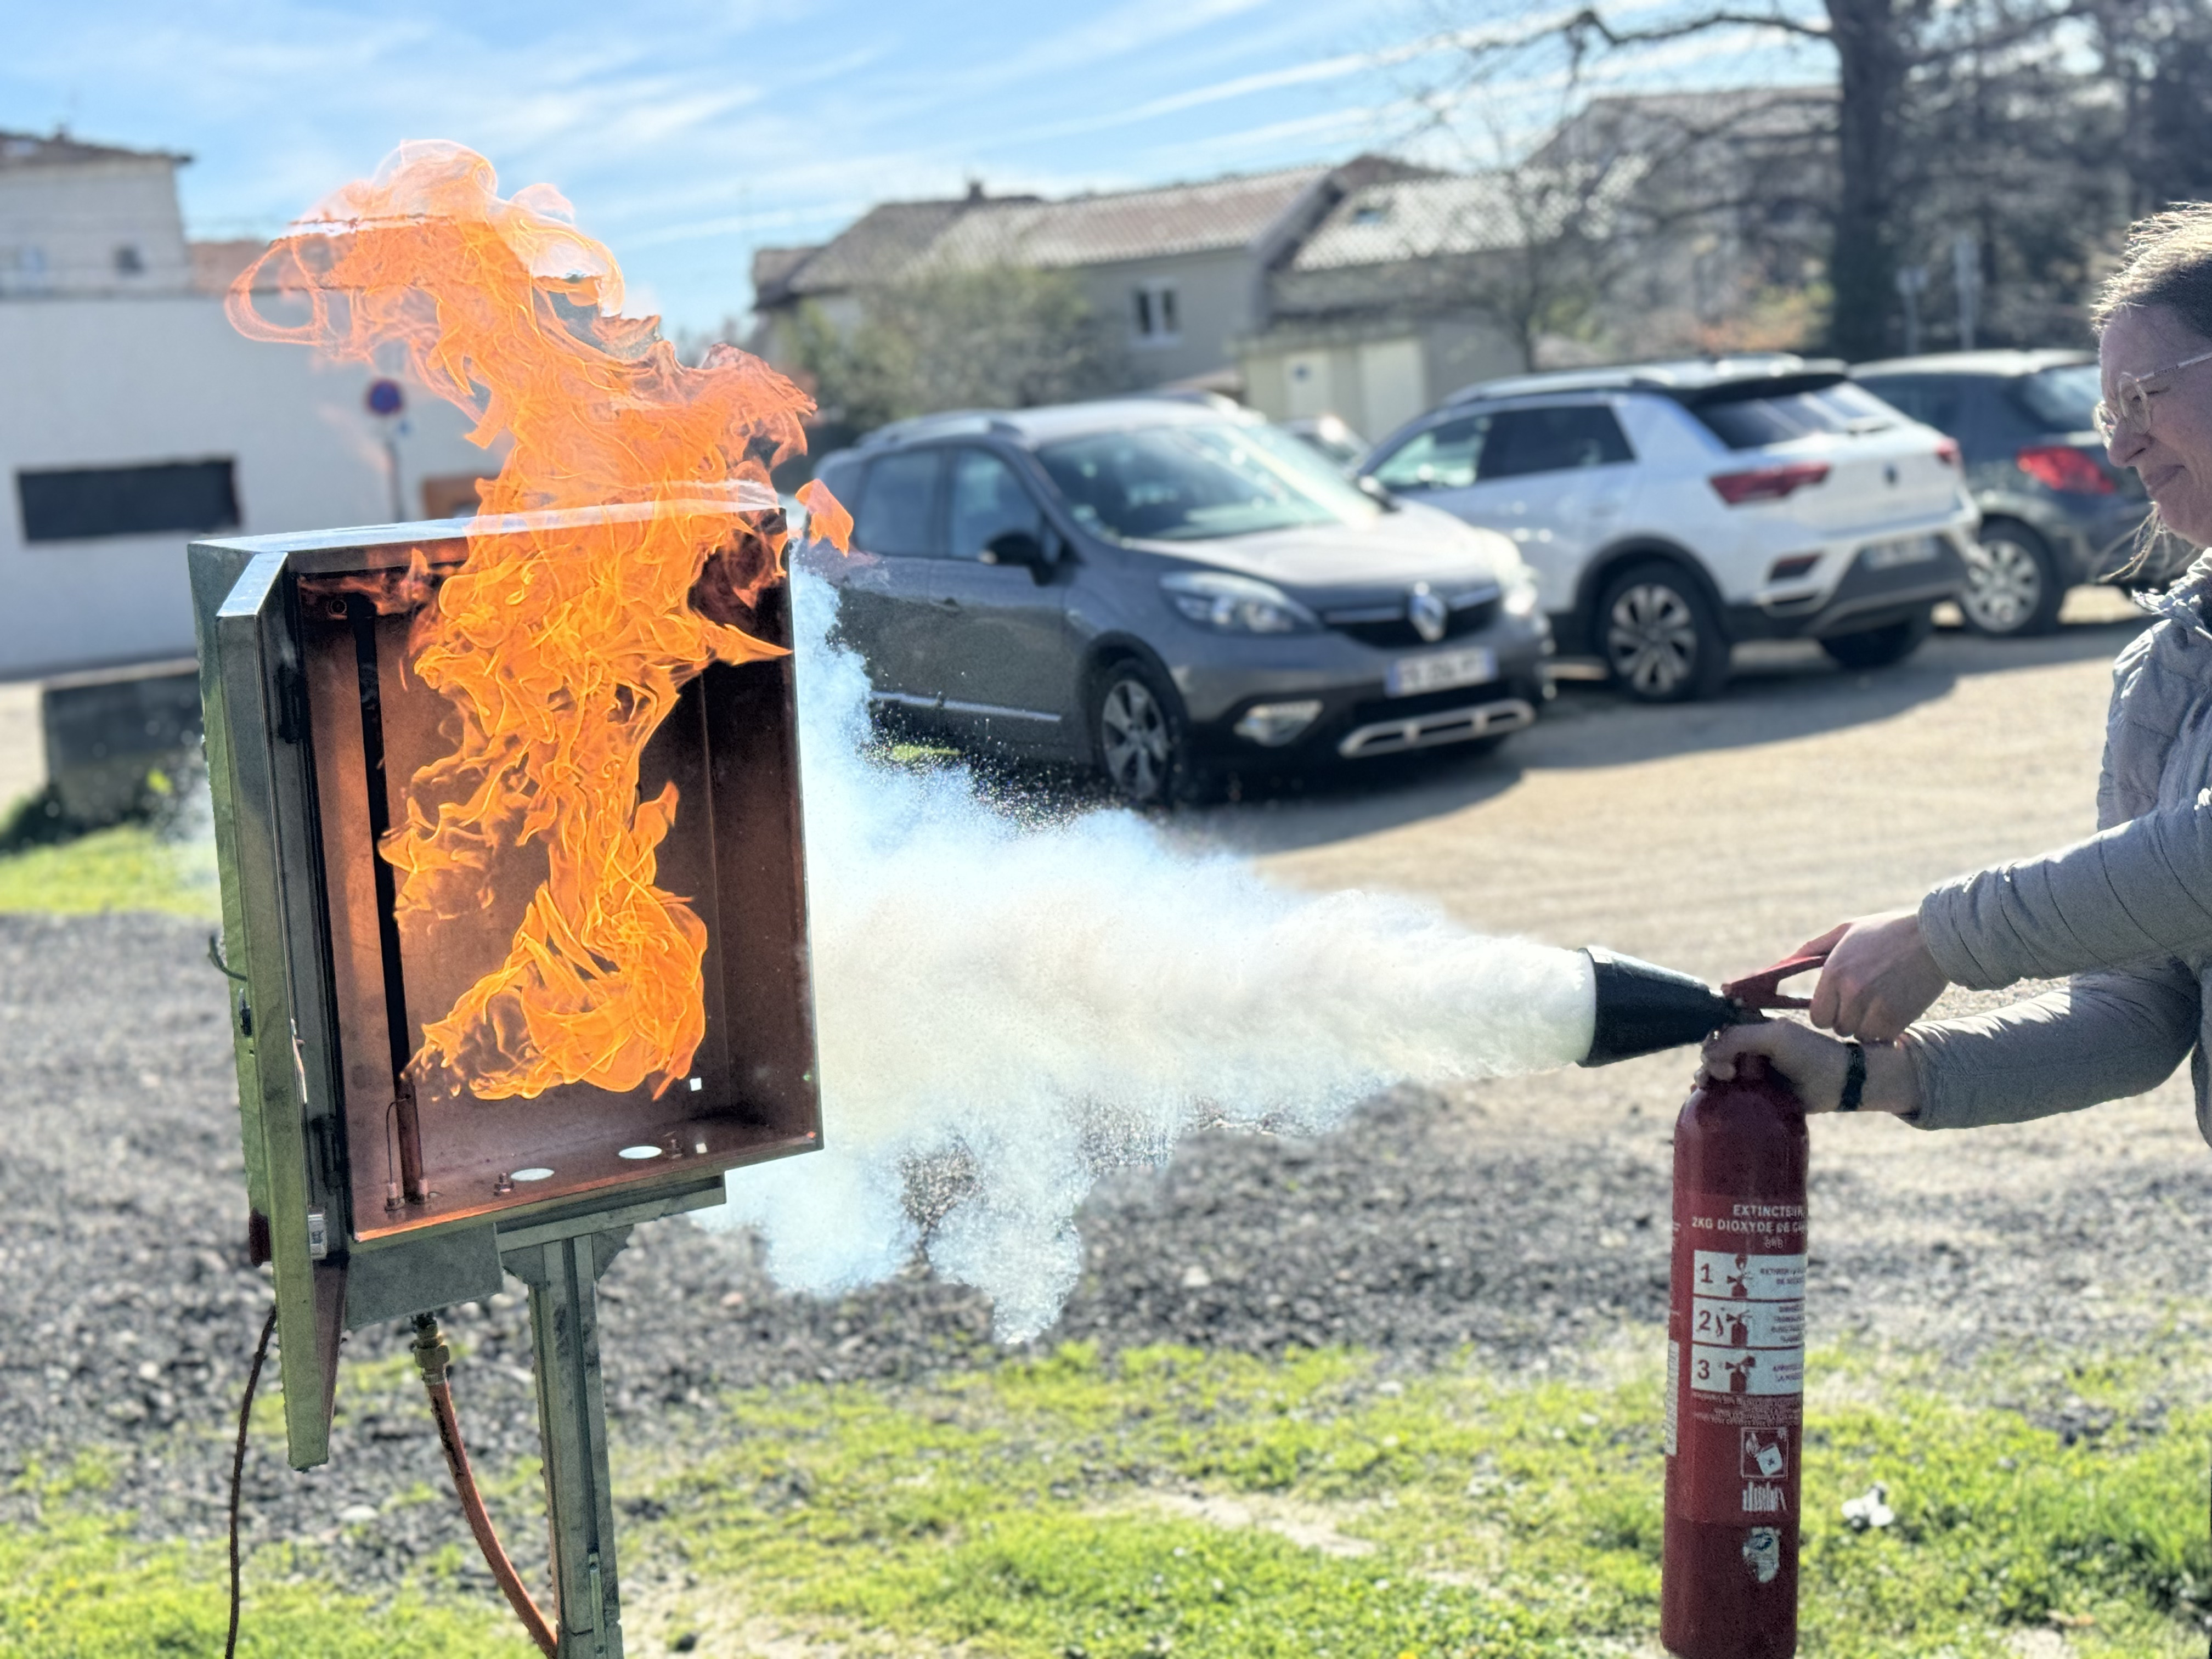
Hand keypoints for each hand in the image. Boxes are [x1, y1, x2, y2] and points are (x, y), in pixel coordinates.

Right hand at [1700, 1021, 1920, 1116]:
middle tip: (1726, 1075)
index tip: (1721, 1058)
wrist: (1838, 1082)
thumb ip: (1738, 1038)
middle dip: (1710, 1061)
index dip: (1712, 1042)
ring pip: (1715, 1070)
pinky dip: (1712, 1092)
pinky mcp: (1754, 1091)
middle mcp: (1748, 1047)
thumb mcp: (1774, 1037)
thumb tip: (1707, 1053)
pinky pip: (1726, 1090)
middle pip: (1712, 1050)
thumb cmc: (1809, 1053)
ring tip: (1715, 1085)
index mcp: (1752, 1027)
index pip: (1718, 1029)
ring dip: (1707, 1075)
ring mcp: (1750, 1070)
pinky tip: (1705, 1095)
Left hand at [1801, 910, 1947, 1040]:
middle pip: (1837, 1028)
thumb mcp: (1847, 931)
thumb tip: (1784, 963)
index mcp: (1834, 971)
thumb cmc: (1888, 932)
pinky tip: (1894, 1011)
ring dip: (1868, 1026)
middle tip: (1864, 1002)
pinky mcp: (1897, 1017)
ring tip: (1881, 1005)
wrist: (1935, 937)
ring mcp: (1874, 1006)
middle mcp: (1850, 991)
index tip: (1840, 1005)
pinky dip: (1887, 1030)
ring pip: (1859, 1035)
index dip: (1828, 1012)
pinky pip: (1881, 1038)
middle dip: (1848, 1019)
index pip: (1817, 1016)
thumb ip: (1814, 949)